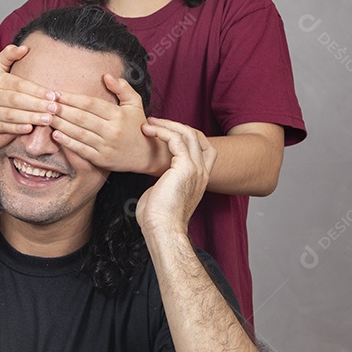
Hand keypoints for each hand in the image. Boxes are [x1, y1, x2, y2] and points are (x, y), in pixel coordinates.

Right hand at [0, 45, 58, 134]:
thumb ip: (9, 55)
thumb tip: (24, 47)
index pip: (19, 84)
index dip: (36, 90)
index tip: (53, 95)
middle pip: (16, 100)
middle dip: (37, 105)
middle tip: (55, 109)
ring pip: (11, 115)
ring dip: (31, 117)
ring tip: (48, 119)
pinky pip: (3, 127)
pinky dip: (16, 129)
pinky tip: (30, 129)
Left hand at [49, 74, 171, 174]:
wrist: (147, 155)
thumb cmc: (138, 126)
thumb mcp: (135, 104)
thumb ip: (122, 88)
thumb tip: (106, 76)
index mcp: (118, 115)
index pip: (91, 104)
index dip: (72, 99)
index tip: (57, 94)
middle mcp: (112, 131)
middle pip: (82, 118)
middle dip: (62, 110)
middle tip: (47, 104)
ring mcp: (106, 147)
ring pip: (79, 134)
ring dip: (61, 125)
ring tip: (47, 117)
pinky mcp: (101, 160)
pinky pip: (81, 150)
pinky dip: (67, 142)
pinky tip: (56, 135)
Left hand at [134, 118, 214, 233]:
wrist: (163, 229)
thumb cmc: (159, 218)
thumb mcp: (164, 194)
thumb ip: (164, 181)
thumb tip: (153, 178)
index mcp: (199, 178)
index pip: (203, 147)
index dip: (185, 135)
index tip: (164, 131)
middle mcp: (202, 172)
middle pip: (197, 136)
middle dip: (175, 125)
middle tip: (154, 122)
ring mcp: (196, 169)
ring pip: (188, 134)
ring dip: (167, 125)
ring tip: (148, 123)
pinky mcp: (186, 168)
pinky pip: (176, 140)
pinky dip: (162, 131)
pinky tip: (149, 131)